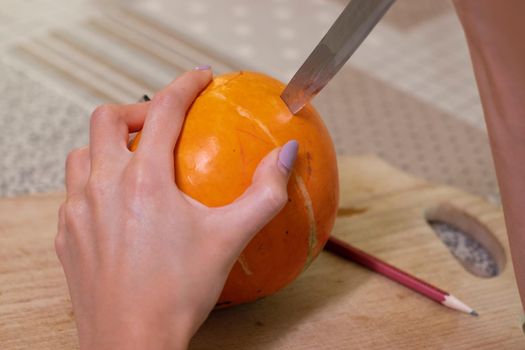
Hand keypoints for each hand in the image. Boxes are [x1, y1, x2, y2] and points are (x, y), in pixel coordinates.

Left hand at [55, 67, 298, 349]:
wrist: (131, 342)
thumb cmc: (178, 293)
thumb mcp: (230, 238)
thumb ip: (265, 192)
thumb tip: (285, 155)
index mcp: (143, 180)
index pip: (165, 112)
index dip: (184, 86)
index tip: (198, 78)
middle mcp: (102, 186)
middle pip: (107, 119)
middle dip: (137, 111)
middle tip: (163, 125)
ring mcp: (78, 210)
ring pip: (82, 153)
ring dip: (108, 146)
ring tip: (135, 161)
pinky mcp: (67, 235)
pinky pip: (74, 191)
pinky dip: (95, 182)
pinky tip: (117, 205)